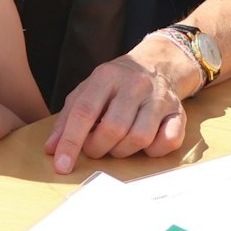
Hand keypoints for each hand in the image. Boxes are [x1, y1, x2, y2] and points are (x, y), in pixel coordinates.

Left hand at [43, 46, 186, 174]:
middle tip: (96, 148)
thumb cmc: (115, 85)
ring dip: (123, 151)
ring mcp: (159, 98)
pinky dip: (154, 150)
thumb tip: (51, 150)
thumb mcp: (87, 92)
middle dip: (99, 148)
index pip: (84, 112)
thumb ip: (67, 119)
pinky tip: (145, 143)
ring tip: (118, 143)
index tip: (62, 165)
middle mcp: (135, 84)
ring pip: (139, 138)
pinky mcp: (178, 112)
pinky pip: (167, 142)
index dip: (71, 141)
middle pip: (113, 129)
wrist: (157, 64)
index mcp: (106, 76)